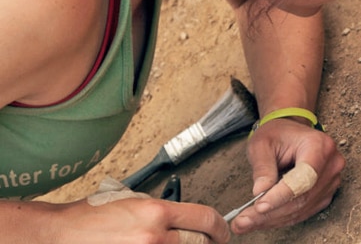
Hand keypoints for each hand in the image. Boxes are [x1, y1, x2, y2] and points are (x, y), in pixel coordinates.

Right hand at [75, 177, 229, 243]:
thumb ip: (162, 212)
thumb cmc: (89, 218)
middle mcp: (154, 237)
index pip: (206, 218)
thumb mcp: (132, 201)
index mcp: (155, 212)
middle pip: (202, 243)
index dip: (220, 227)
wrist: (58, 236)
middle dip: (209, 243)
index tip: (222, 231)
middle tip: (209, 243)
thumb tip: (187, 221)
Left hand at [231, 118, 344, 232]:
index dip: (281, 195)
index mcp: (319, 146)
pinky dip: (281, 218)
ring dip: (273, 219)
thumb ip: (263, 167)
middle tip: (243, 222)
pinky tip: (261, 220)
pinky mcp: (325, 193)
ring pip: (302, 208)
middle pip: (302, 197)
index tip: (259, 206)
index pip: (303, 177)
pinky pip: (304, 211)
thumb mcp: (262, 144)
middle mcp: (331, 164)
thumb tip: (260, 193)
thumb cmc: (276, 134)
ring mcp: (331, 181)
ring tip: (245, 223)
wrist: (290, 132)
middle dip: (271, 212)